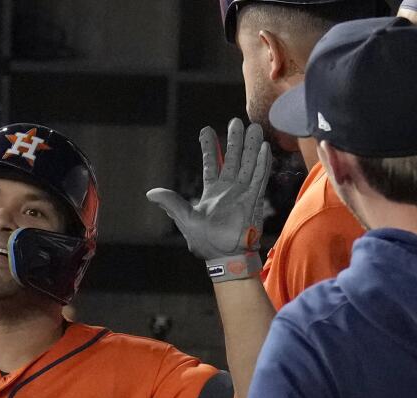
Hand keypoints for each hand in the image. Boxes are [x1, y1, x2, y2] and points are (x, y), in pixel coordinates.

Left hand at [147, 118, 269, 272]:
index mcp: (212, 193)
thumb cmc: (206, 242)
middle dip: (234, 140)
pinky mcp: (254, 200)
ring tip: (254, 127)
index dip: (209, 147)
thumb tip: (151, 193)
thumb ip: (172, 204)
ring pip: (248, 164)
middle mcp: (229, 190)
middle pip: (232, 159)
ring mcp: (243, 193)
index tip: (207, 129)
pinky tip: (264, 148)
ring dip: (251, 147)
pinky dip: (262, 163)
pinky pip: (259, 178)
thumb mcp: (186, 219)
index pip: (211, 164)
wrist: (227, 257)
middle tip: (236, 121)